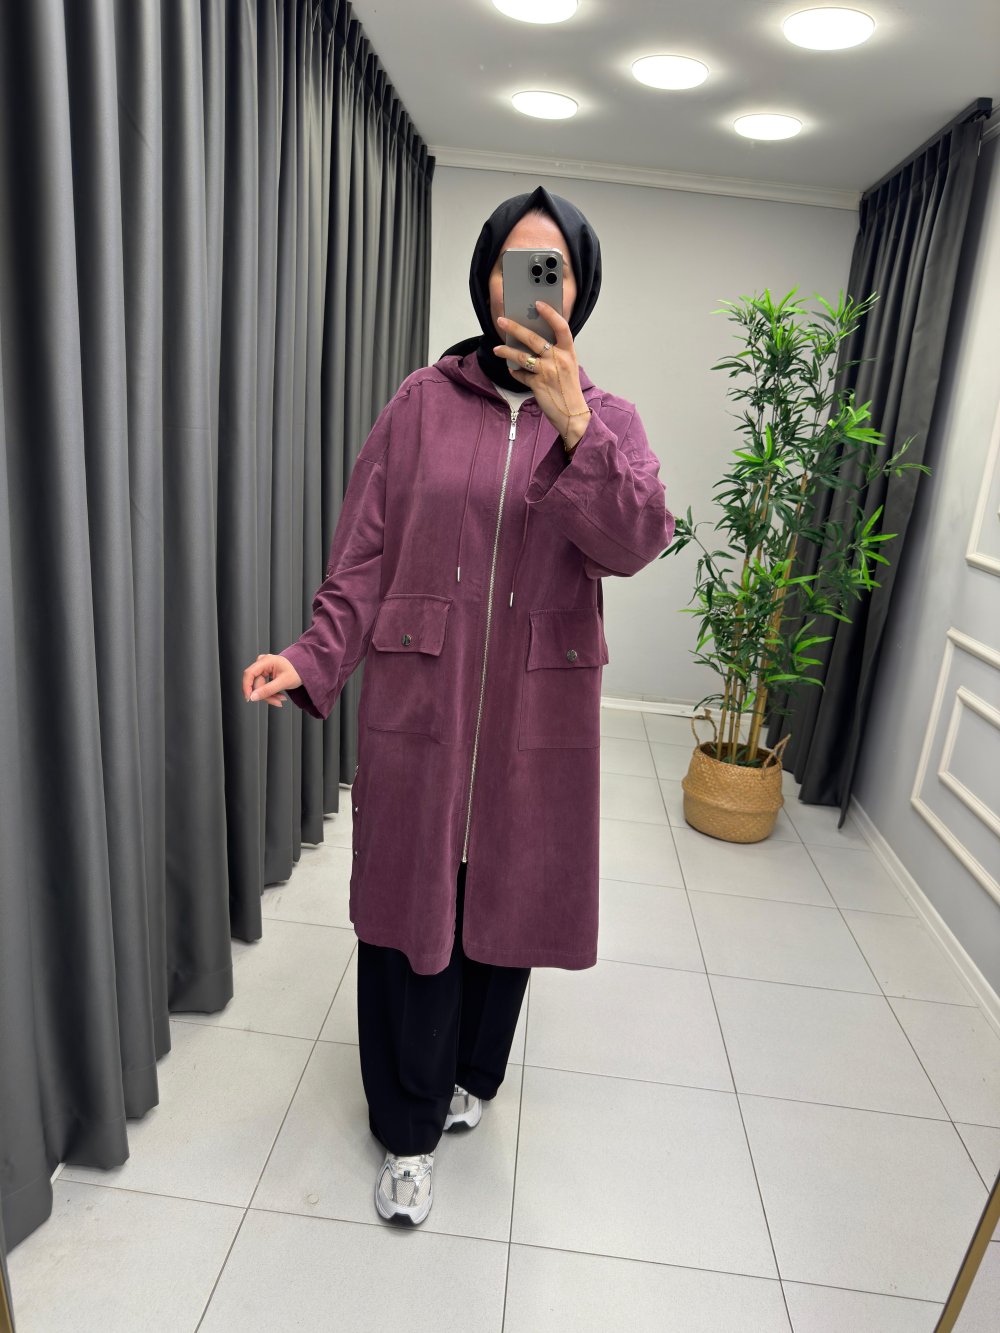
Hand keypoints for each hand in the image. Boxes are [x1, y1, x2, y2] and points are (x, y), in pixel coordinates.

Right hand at [242, 653, 301, 706]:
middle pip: (256, 682)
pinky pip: (263, 685)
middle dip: (265, 695)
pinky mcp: (265, 673)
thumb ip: (267, 690)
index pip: (249, 674)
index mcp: (266, 661)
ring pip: (259, 686)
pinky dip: (270, 692)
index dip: (247, 687)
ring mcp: (263, 667)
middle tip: (278, 703)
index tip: (249, 699)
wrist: (304, 668)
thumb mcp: (283, 682)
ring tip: (281, 699)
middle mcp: (262, 662)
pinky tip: (280, 696)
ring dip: (269, 695)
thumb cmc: (297, 672)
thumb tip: (253, 697)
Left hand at [494, 301, 591, 446]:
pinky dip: (515, 373)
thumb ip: (556, 353)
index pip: (561, 326)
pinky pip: (521, 375)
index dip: (550, 313)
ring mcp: (548, 372)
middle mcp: (559, 359)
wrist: (572, 414)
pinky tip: (512, 371)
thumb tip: (533, 341)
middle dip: (514, 328)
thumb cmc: (568, 389)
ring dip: (506, 352)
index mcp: (568, 352)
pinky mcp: (538, 385)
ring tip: (497, 349)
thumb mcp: (568, 366)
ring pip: (521, 356)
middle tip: (502, 321)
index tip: (538, 304)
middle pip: (533, 338)